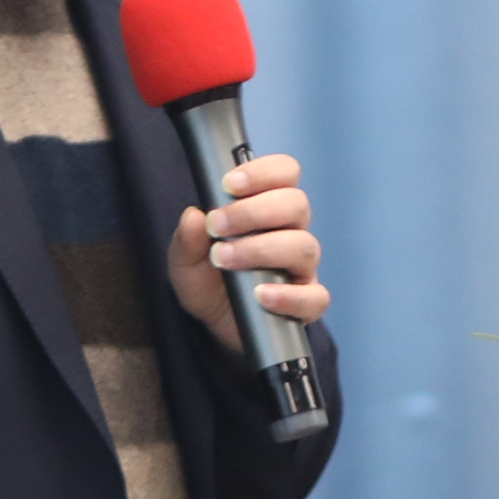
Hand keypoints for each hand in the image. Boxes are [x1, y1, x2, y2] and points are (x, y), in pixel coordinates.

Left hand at [174, 150, 325, 355]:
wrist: (216, 326)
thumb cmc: (208, 282)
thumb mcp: (185, 261)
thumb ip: (186, 240)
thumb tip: (193, 216)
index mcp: (268, 210)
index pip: (284, 174)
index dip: (263, 172)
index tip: (229, 184)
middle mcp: (291, 233)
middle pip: (296, 204)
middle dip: (253, 211)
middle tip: (217, 226)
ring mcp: (301, 269)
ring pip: (303, 246)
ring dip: (262, 249)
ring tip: (225, 260)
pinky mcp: (306, 303)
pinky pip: (314, 297)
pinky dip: (288, 296)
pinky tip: (260, 296)